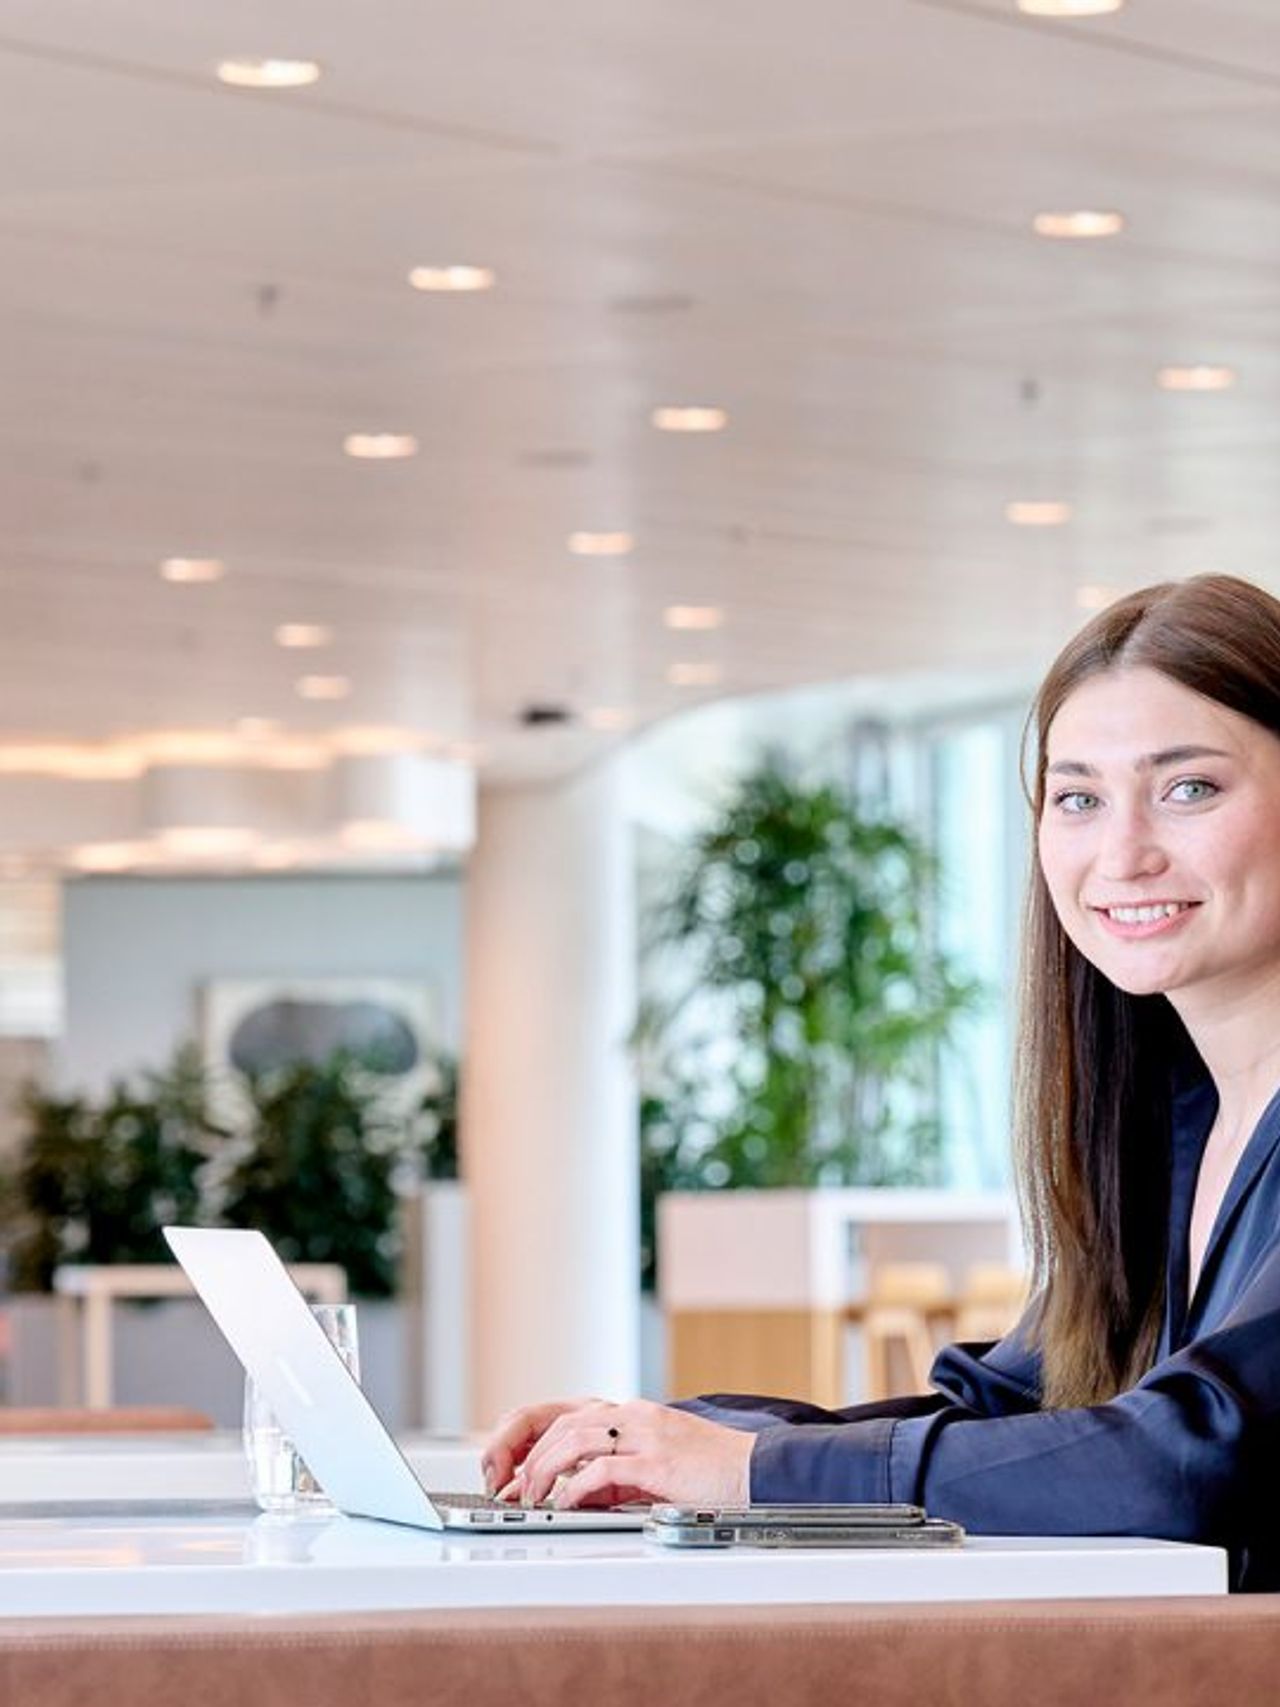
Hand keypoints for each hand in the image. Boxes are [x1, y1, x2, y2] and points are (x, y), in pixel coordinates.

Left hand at [494, 1397, 753, 1509]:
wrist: (756, 1471)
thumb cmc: (709, 1471)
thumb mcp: (652, 1466)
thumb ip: (614, 1473)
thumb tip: (575, 1492)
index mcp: (632, 1413)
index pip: (567, 1411)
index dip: (532, 1435)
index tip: (512, 1465)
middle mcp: (635, 1415)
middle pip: (563, 1422)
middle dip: (530, 1454)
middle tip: (515, 1487)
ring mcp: (647, 1435)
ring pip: (576, 1438)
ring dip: (546, 1469)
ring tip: (534, 1495)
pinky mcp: (659, 1462)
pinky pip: (605, 1469)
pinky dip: (578, 1486)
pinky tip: (567, 1503)